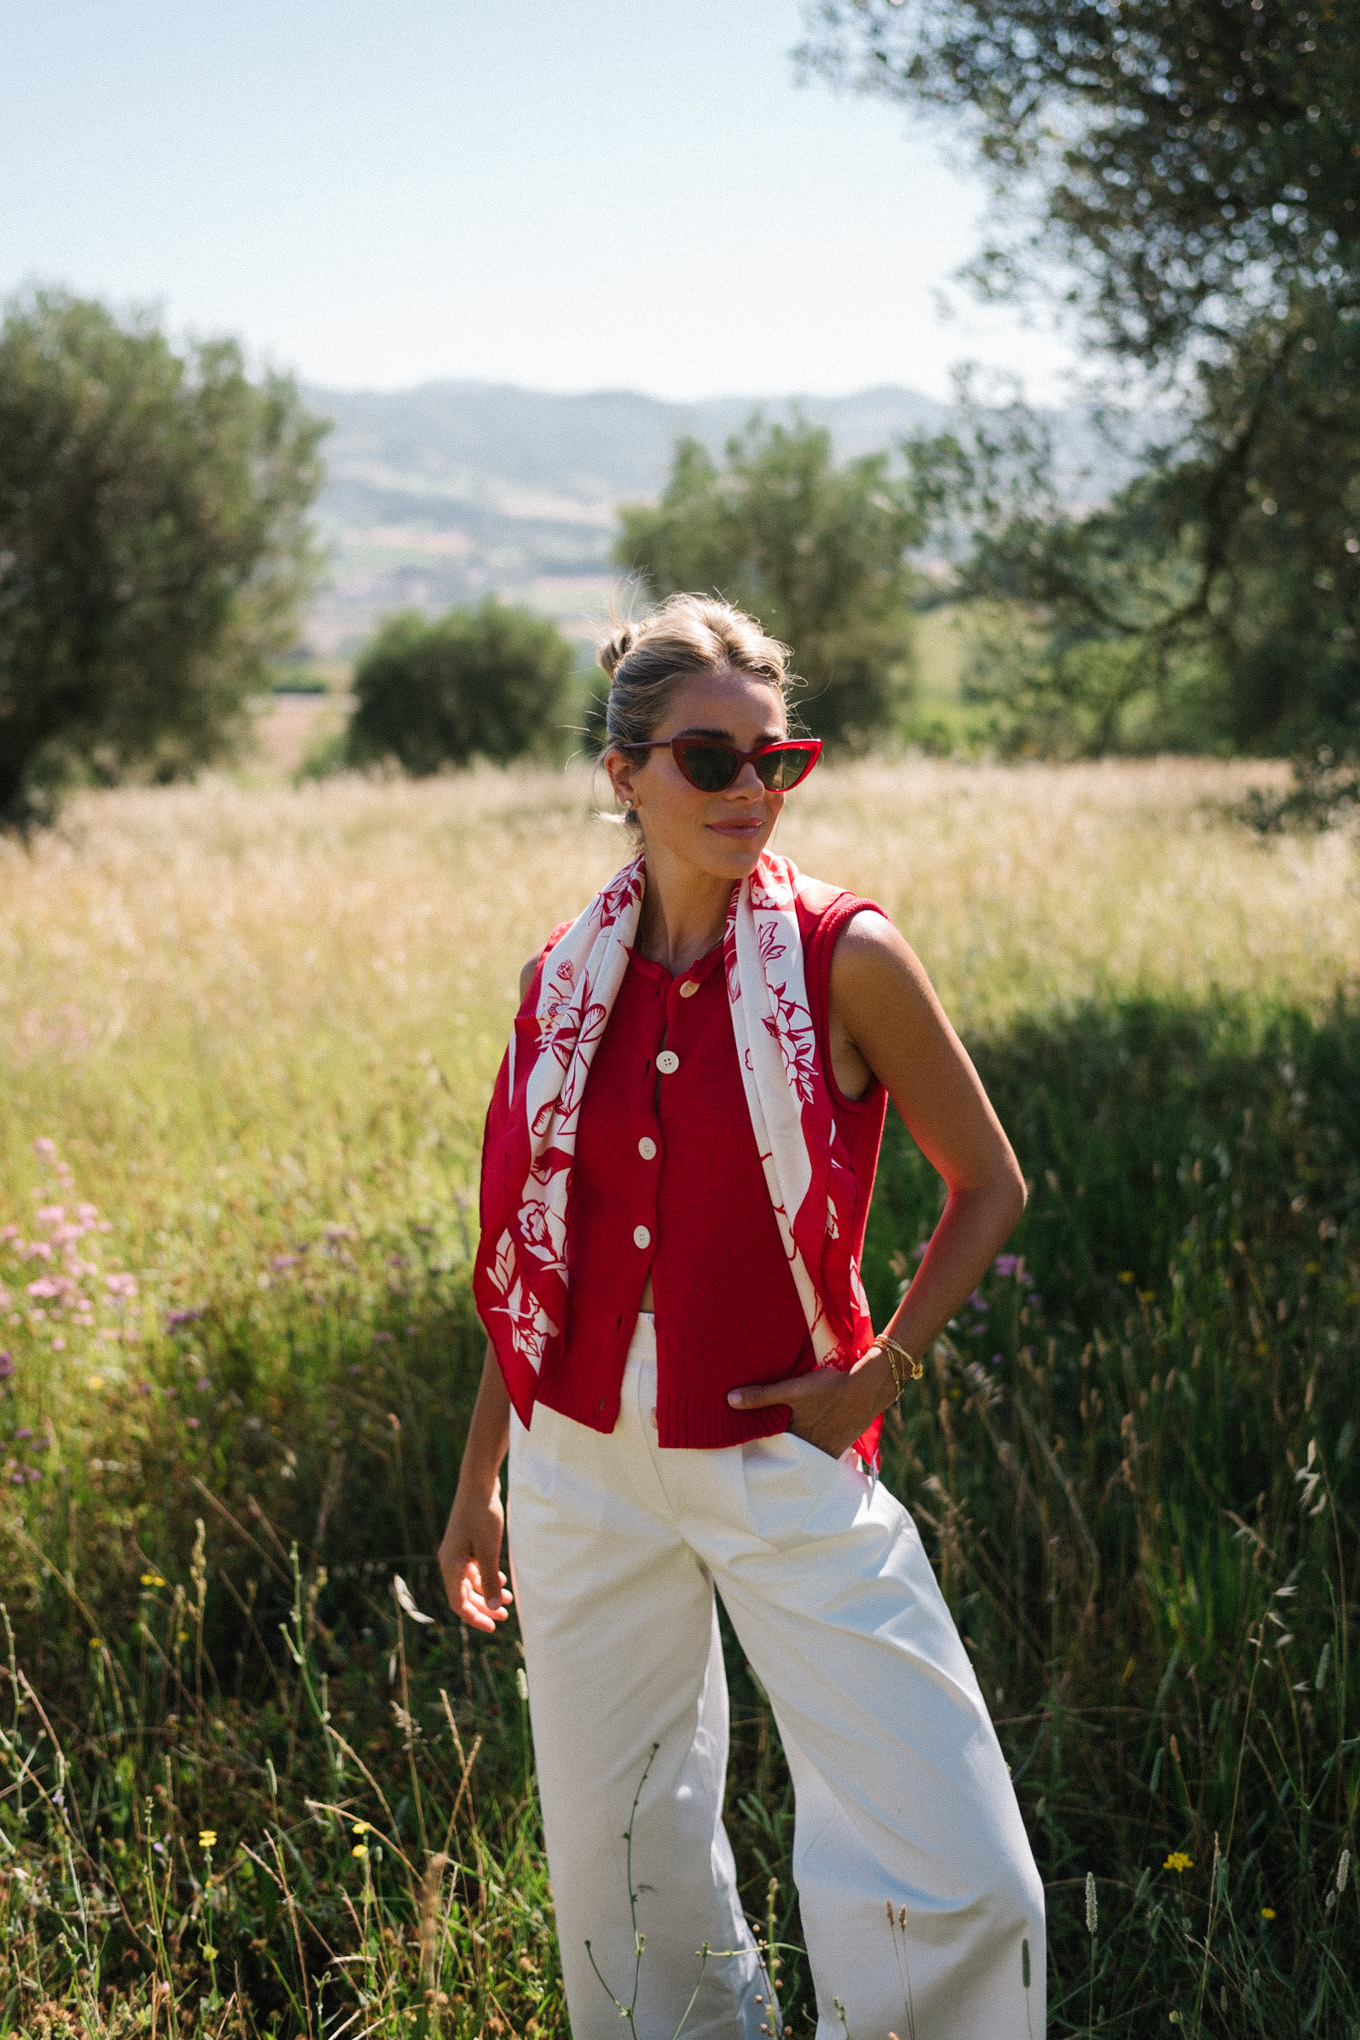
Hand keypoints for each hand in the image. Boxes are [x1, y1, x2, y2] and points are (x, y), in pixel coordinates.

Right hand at [438, 1478, 511, 1632]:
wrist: (479, 1483)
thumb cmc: (483, 1515)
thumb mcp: (489, 1551)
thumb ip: (489, 1581)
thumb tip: (493, 1608)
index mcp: (450, 1565)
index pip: (458, 1603)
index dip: (475, 1618)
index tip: (493, 1627)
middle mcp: (450, 1561)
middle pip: (464, 1595)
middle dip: (483, 1608)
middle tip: (504, 1617)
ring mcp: (458, 1552)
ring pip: (470, 1582)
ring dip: (487, 1593)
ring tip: (508, 1600)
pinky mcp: (466, 1544)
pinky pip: (474, 1569)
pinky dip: (487, 1577)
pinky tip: (502, 1578)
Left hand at [727, 1348, 892, 1460]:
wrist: (868, 1389)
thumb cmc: (829, 1388)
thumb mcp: (792, 1389)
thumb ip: (761, 1396)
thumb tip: (729, 1400)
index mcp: (795, 1438)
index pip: (769, 1447)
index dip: (756, 1444)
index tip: (742, 1441)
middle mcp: (810, 1449)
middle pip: (786, 1451)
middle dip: (774, 1447)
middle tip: (756, 1443)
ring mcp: (826, 1450)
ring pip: (802, 1451)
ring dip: (793, 1446)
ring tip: (781, 1439)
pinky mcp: (838, 1446)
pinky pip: (818, 1450)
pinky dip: (810, 1445)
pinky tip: (806, 1436)